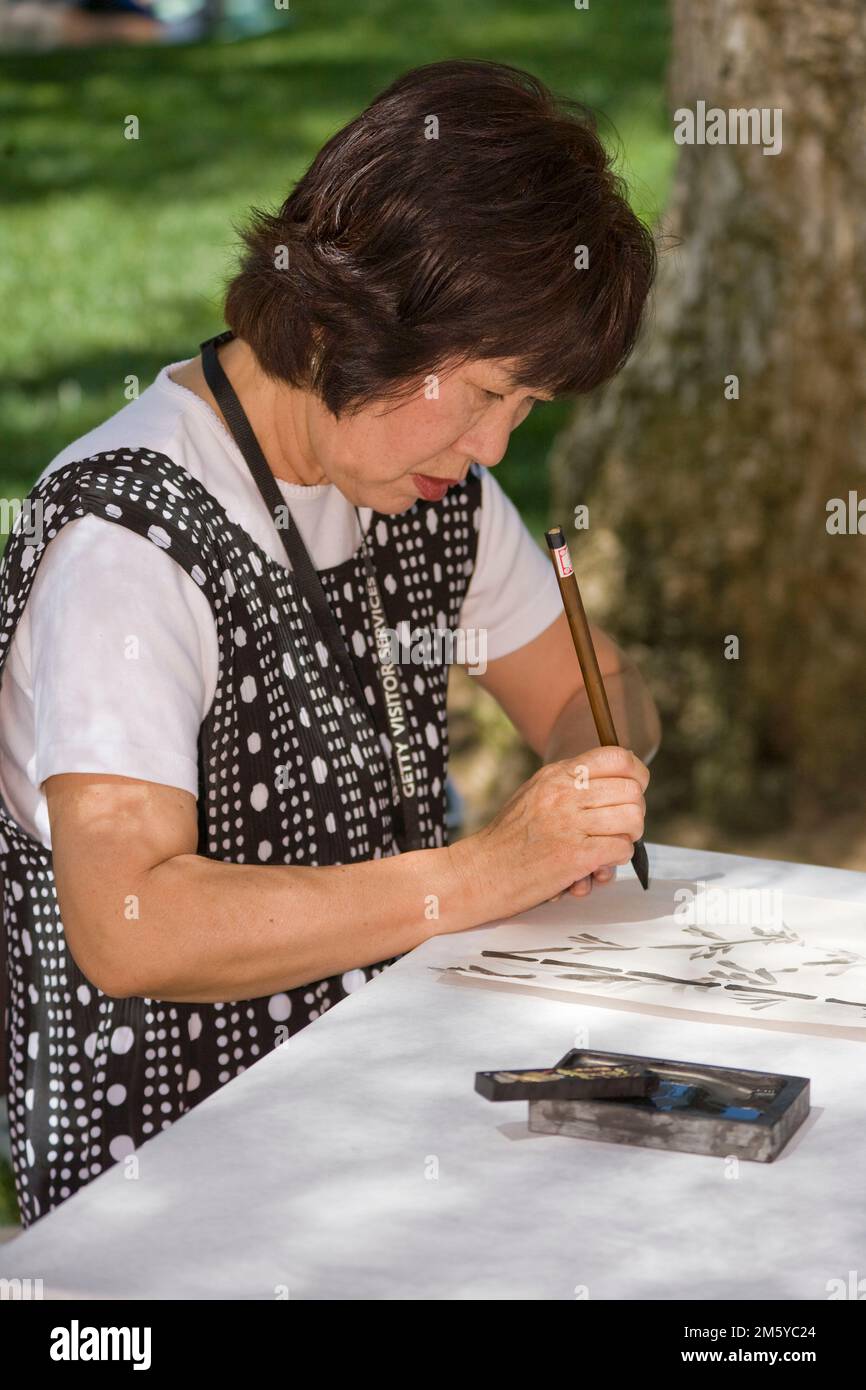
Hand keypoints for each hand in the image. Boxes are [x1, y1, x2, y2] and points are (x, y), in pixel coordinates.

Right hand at [460, 745, 647, 920]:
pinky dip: (617, 859)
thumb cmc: (508, 838)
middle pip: (632, 792)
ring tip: (611, 846)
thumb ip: (569, 784)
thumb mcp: (534, 794)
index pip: (617, 758)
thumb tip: (615, 782)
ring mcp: (569, 825)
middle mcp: (564, 794)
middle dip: (635, 812)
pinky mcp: (574, 856)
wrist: (480, 873)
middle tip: (621, 827)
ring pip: (632, 821)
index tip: (634, 790)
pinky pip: (621, 849)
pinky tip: (598, 865)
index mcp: (556, 775)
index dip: (637, 775)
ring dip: (629, 838)